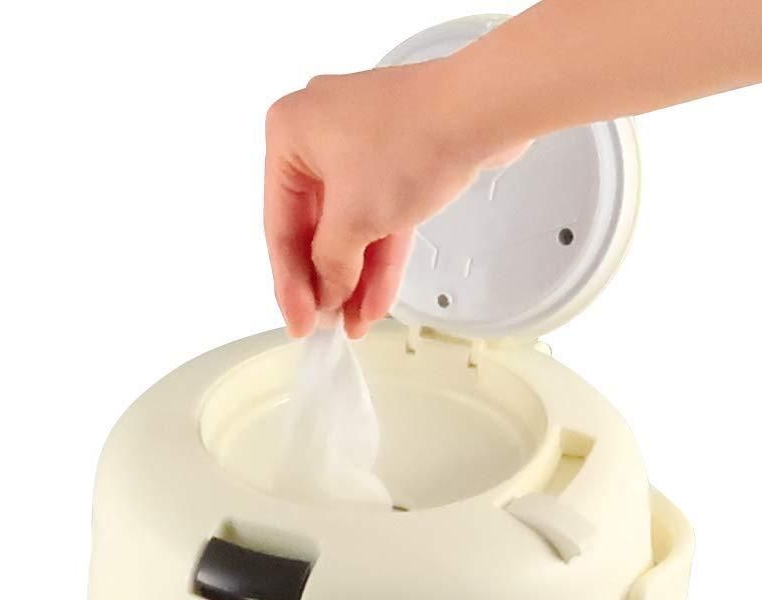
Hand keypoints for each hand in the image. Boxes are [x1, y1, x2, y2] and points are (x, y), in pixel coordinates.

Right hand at [264, 60, 505, 337]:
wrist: (482, 110)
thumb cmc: (409, 146)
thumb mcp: (354, 219)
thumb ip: (330, 264)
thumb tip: (326, 294)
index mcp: (289, 135)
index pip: (279, 226)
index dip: (289, 285)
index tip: (299, 324)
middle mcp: (318, 135)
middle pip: (314, 229)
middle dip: (327, 283)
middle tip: (328, 327)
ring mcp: (361, 145)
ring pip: (351, 227)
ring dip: (355, 278)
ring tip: (357, 323)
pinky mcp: (398, 157)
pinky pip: (380, 215)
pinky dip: (380, 256)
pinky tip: (378, 300)